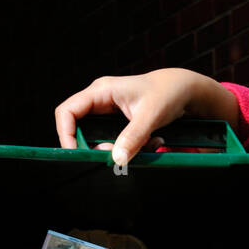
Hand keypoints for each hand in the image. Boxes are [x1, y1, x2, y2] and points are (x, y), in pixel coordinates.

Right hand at [54, 68, 237, 164]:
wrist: (182, 89)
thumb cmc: (167, 93)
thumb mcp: (150, 116)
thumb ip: (133, 137)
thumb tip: (116, 159)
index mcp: (101, 91)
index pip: (68, 111)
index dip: (66, 134)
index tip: (76, 154)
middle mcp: (100, 99)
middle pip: (78, 128)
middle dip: (94, 147)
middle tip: (115, 156)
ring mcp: (107, 110)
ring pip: (97, 137)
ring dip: (116, 149)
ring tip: (142, 145)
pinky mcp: (117, 121)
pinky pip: (113, 140)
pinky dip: (127, 147)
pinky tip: (149, 142)